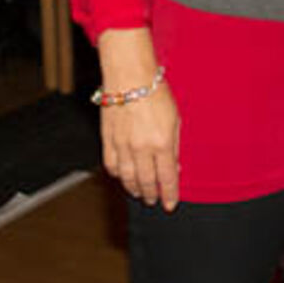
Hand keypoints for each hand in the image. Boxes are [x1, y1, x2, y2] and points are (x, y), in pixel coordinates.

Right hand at [95, 28, 180, 209]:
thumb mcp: (176, 119)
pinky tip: (123, 178)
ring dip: (134, 188)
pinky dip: (117, 175)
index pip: (166, 178)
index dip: (169, 194)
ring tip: (139, 194)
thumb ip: (174, 145)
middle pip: (146, 181)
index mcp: (161, 143)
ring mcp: (121, 146)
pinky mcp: (107, 140)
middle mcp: (140, 148)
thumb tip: (173, 167)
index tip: (170, 204)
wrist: (130, 78)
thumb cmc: (157, 94)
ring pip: (127, 177)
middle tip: (154, 201)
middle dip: (151, 194)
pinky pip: (111, 165)